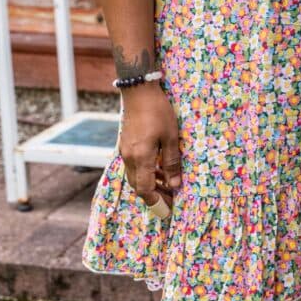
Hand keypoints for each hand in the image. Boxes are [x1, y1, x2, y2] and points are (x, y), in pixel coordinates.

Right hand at [119, 87, 181, 206]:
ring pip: (135, 177)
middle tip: (171, 199)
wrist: (138, 91)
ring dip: (150, 184)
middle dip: (154, 196)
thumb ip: (172, 162)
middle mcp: (129, 158)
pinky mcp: (126, 145)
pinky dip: (146, 172)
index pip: (145, 190)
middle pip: (138, 186)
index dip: (156, 202)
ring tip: (168, 186)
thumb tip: (175, 185)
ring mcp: (125, 151)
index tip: (168, 210)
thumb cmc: (158, 112)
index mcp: (141, 158)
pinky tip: (159, 169)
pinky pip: (134, 166)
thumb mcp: (170, 137)